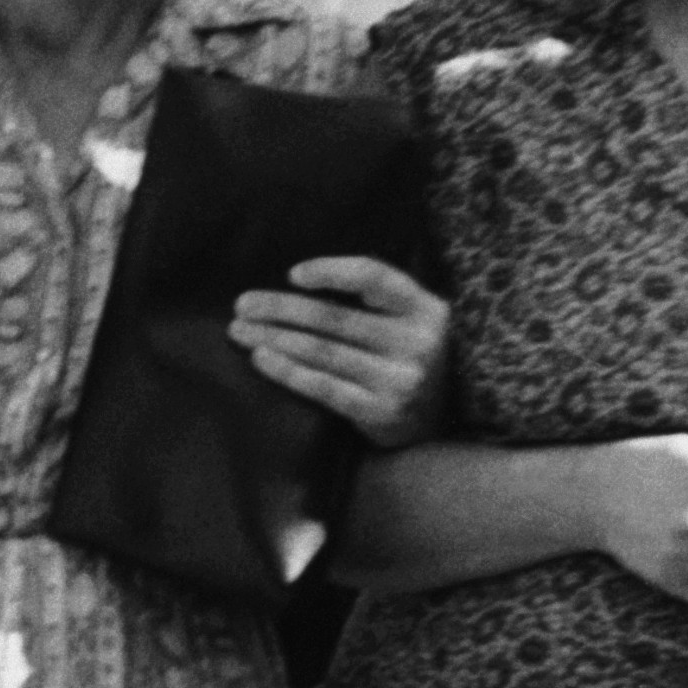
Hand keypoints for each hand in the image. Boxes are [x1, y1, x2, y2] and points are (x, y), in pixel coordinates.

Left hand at [231, 256, 450, 447]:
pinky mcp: (383, 412)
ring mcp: (400, 379)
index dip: (332, 271)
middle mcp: (415, 341)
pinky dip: (288, 371)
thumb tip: (296, 282)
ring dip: (274, 338)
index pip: (374, 276)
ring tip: (238, 330)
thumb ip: (373, 300)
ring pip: (324, 352)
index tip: (292, 274)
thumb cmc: (412, 355)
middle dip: (281, 309)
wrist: (449, 416)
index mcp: (423, 307)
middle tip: (242, 304)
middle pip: (335, 317)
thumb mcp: (410, 319)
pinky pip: (325, 387)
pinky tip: (261, 358)